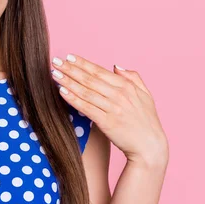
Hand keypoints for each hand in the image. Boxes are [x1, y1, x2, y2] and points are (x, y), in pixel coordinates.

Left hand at [51, 53, 167, 167]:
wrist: (150, 147)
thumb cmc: (146, 121)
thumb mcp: (145, 95)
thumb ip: (133, 77)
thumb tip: (116, 66)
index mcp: (127, 86)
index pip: (99, 71)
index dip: (82, 63)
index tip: (69, 57)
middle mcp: (119, 95)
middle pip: (89, 79)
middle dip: (70, 69)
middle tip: (55, 61)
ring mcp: (113, 108)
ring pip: (85, 91)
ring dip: (68, 81)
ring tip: (54, 74)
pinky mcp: (107, 122)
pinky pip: (86, 108)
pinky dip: (73, 99)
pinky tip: (62, 92)